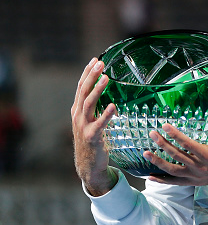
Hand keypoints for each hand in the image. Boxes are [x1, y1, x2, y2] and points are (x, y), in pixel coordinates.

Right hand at [71, 58, 117, 195]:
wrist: (88, 164)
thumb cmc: (92, 140)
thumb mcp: (90, 121)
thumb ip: (94, 107)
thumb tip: (104, 90)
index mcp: (77, 110)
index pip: (80, 87)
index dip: (87, 73)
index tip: (95, 60)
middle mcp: (78, 116)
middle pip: (83, 91)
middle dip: (91, 76)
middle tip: (100, 63)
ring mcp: (83, 126)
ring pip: (89, 104)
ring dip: (97, 90)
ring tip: (106, 78)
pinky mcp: (92, 136)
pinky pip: (99, 123)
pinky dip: (106, 114)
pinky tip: (113, 106)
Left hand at [144, 108, 207, 185]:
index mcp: (207, 154)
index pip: (187, 143)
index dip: (175, 134)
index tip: (165, 126)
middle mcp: (199, 166)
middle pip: (176, 155)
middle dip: (162, 144)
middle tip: (152, 134)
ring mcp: (194, 176)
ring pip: (172, 170)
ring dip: (158, 161)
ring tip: (146, 153)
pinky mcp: (193, 182)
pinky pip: (175, 182)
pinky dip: (162, 180)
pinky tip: (150, 177)